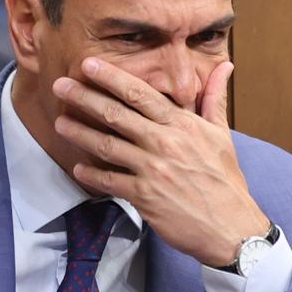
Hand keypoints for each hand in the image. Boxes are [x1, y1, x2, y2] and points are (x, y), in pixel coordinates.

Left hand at [52, 57, 268, 265]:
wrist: (231, 227)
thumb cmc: (226, 181)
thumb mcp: (222, 136)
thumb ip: (214, 99)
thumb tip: (225, 66)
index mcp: (183, 125)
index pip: (141, 94)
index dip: (111, 77)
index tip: (88, 64)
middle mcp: (165, 143)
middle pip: (116, 114)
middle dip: (84, 97)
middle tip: (59, 86)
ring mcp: (153, 170)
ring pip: (107, 145)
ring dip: (79, 133)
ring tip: (60, 123)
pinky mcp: (145, 196)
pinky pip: (110, 181)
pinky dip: (92, 174)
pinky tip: (78, 167)